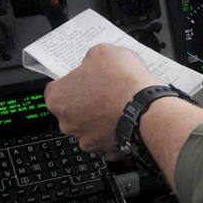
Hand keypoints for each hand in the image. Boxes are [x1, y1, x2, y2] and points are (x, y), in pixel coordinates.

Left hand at [44, 43, 152, 161]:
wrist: (146, 108)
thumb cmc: (122, 81)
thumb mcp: (103, 51)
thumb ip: (90, 59)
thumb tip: (92, 63)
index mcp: (58, 98)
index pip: (56, 89)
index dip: (72, 81)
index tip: (84, 78)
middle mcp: (66, 123)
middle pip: (71, 110)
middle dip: (85, 101)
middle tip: (104, 90)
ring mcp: (85, 139)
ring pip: (89, 126)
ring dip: (99, 117)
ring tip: (118, 104)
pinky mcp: (104, 151)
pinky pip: (106, 140)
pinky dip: (113, 131)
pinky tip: (124, 119)